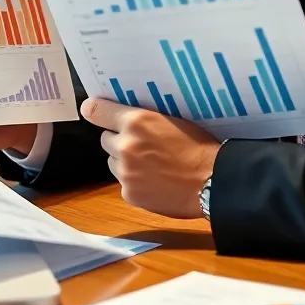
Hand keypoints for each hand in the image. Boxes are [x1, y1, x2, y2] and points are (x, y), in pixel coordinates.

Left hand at [80, 98, 218, 218]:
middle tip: (140, 143)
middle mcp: (125, 146)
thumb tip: (123, 117)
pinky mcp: (129, 193)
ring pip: (113, 162)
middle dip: (118, 139)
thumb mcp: (172, 120)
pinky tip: (155, 181)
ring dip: (124, 161)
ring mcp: (125, 172)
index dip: (94, 110)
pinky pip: (124, 183)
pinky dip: (135, 181)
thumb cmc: (199, 147)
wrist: (212, 181)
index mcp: (136, 122)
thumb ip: (143, 120)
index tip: (91, 110)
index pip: (98, 111)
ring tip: (151, 164)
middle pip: (105, 139)